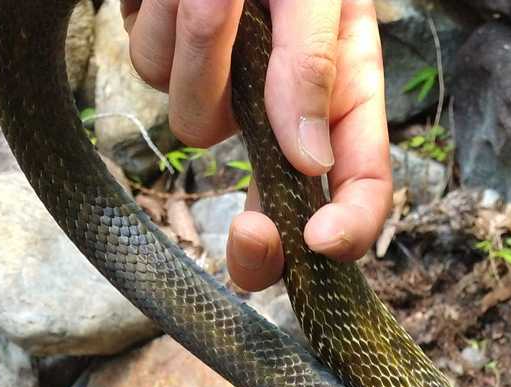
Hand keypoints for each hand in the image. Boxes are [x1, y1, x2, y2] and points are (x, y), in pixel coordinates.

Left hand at [122, 0, 391, 291]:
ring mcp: (221, 80)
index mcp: (343, 88)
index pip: (359, 181)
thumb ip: (315, 65)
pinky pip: (151, 68)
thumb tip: (308, 161)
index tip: (320, 241)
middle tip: (251, 232)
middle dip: (261, 229)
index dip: (348, 225)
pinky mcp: (166, 53)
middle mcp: (283, 98)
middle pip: (272, 199)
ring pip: (197, 121)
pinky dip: (161, 19)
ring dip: (202, 55)